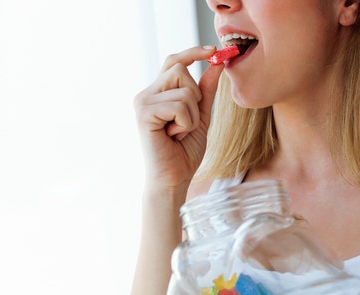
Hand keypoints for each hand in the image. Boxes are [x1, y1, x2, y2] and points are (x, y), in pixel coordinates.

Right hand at [134, 46, 223, 189]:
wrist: (174, 179)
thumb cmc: (184, 151)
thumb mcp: (200, 116)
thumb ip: (206, 91)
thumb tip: (217, 64)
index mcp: (157, 92)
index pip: (174, 62)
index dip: (192, 52)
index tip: (213, 50)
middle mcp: (146, 93)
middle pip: (180, 71)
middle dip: (194, 97)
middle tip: (186, 123)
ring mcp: (142, 102)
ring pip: (183, 89)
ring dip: (191, 115)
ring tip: (179, 132)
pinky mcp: (144, 113)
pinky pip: (179, 105)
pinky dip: (186, 123)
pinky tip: (174, 136)